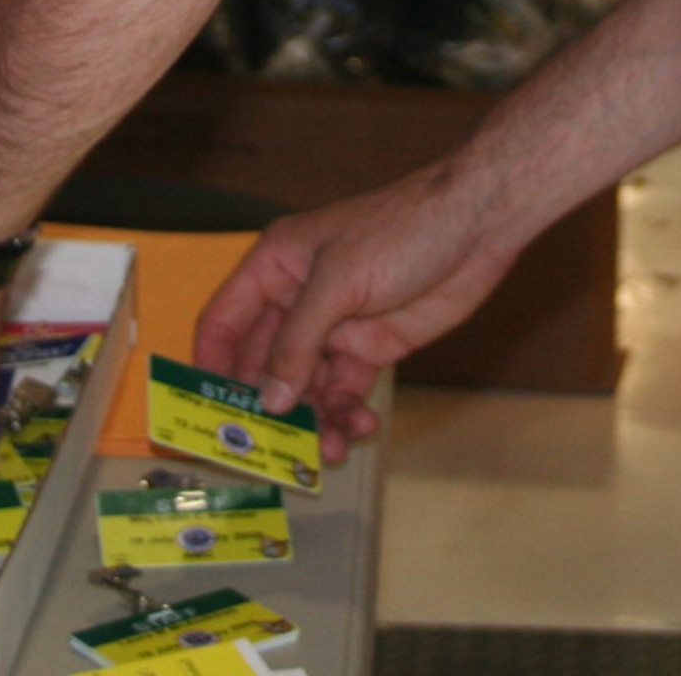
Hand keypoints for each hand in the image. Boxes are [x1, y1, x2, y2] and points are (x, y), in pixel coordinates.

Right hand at [194, 166, 515, 460]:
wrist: (477, 225)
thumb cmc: (401, 231)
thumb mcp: (338, 281)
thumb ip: (297, 341)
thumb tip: (266, 400)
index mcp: (276, 266)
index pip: (225, 322)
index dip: (209, 367)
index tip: (203, 417)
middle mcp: (297, 300)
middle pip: (262, 366)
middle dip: (264, 409)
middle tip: (267, 455)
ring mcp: (334, 327)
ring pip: (303, 388)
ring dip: (310, 420)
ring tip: (328, 450)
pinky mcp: (369, 348)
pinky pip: (342, 392)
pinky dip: (344, 414)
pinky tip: (358, 429)